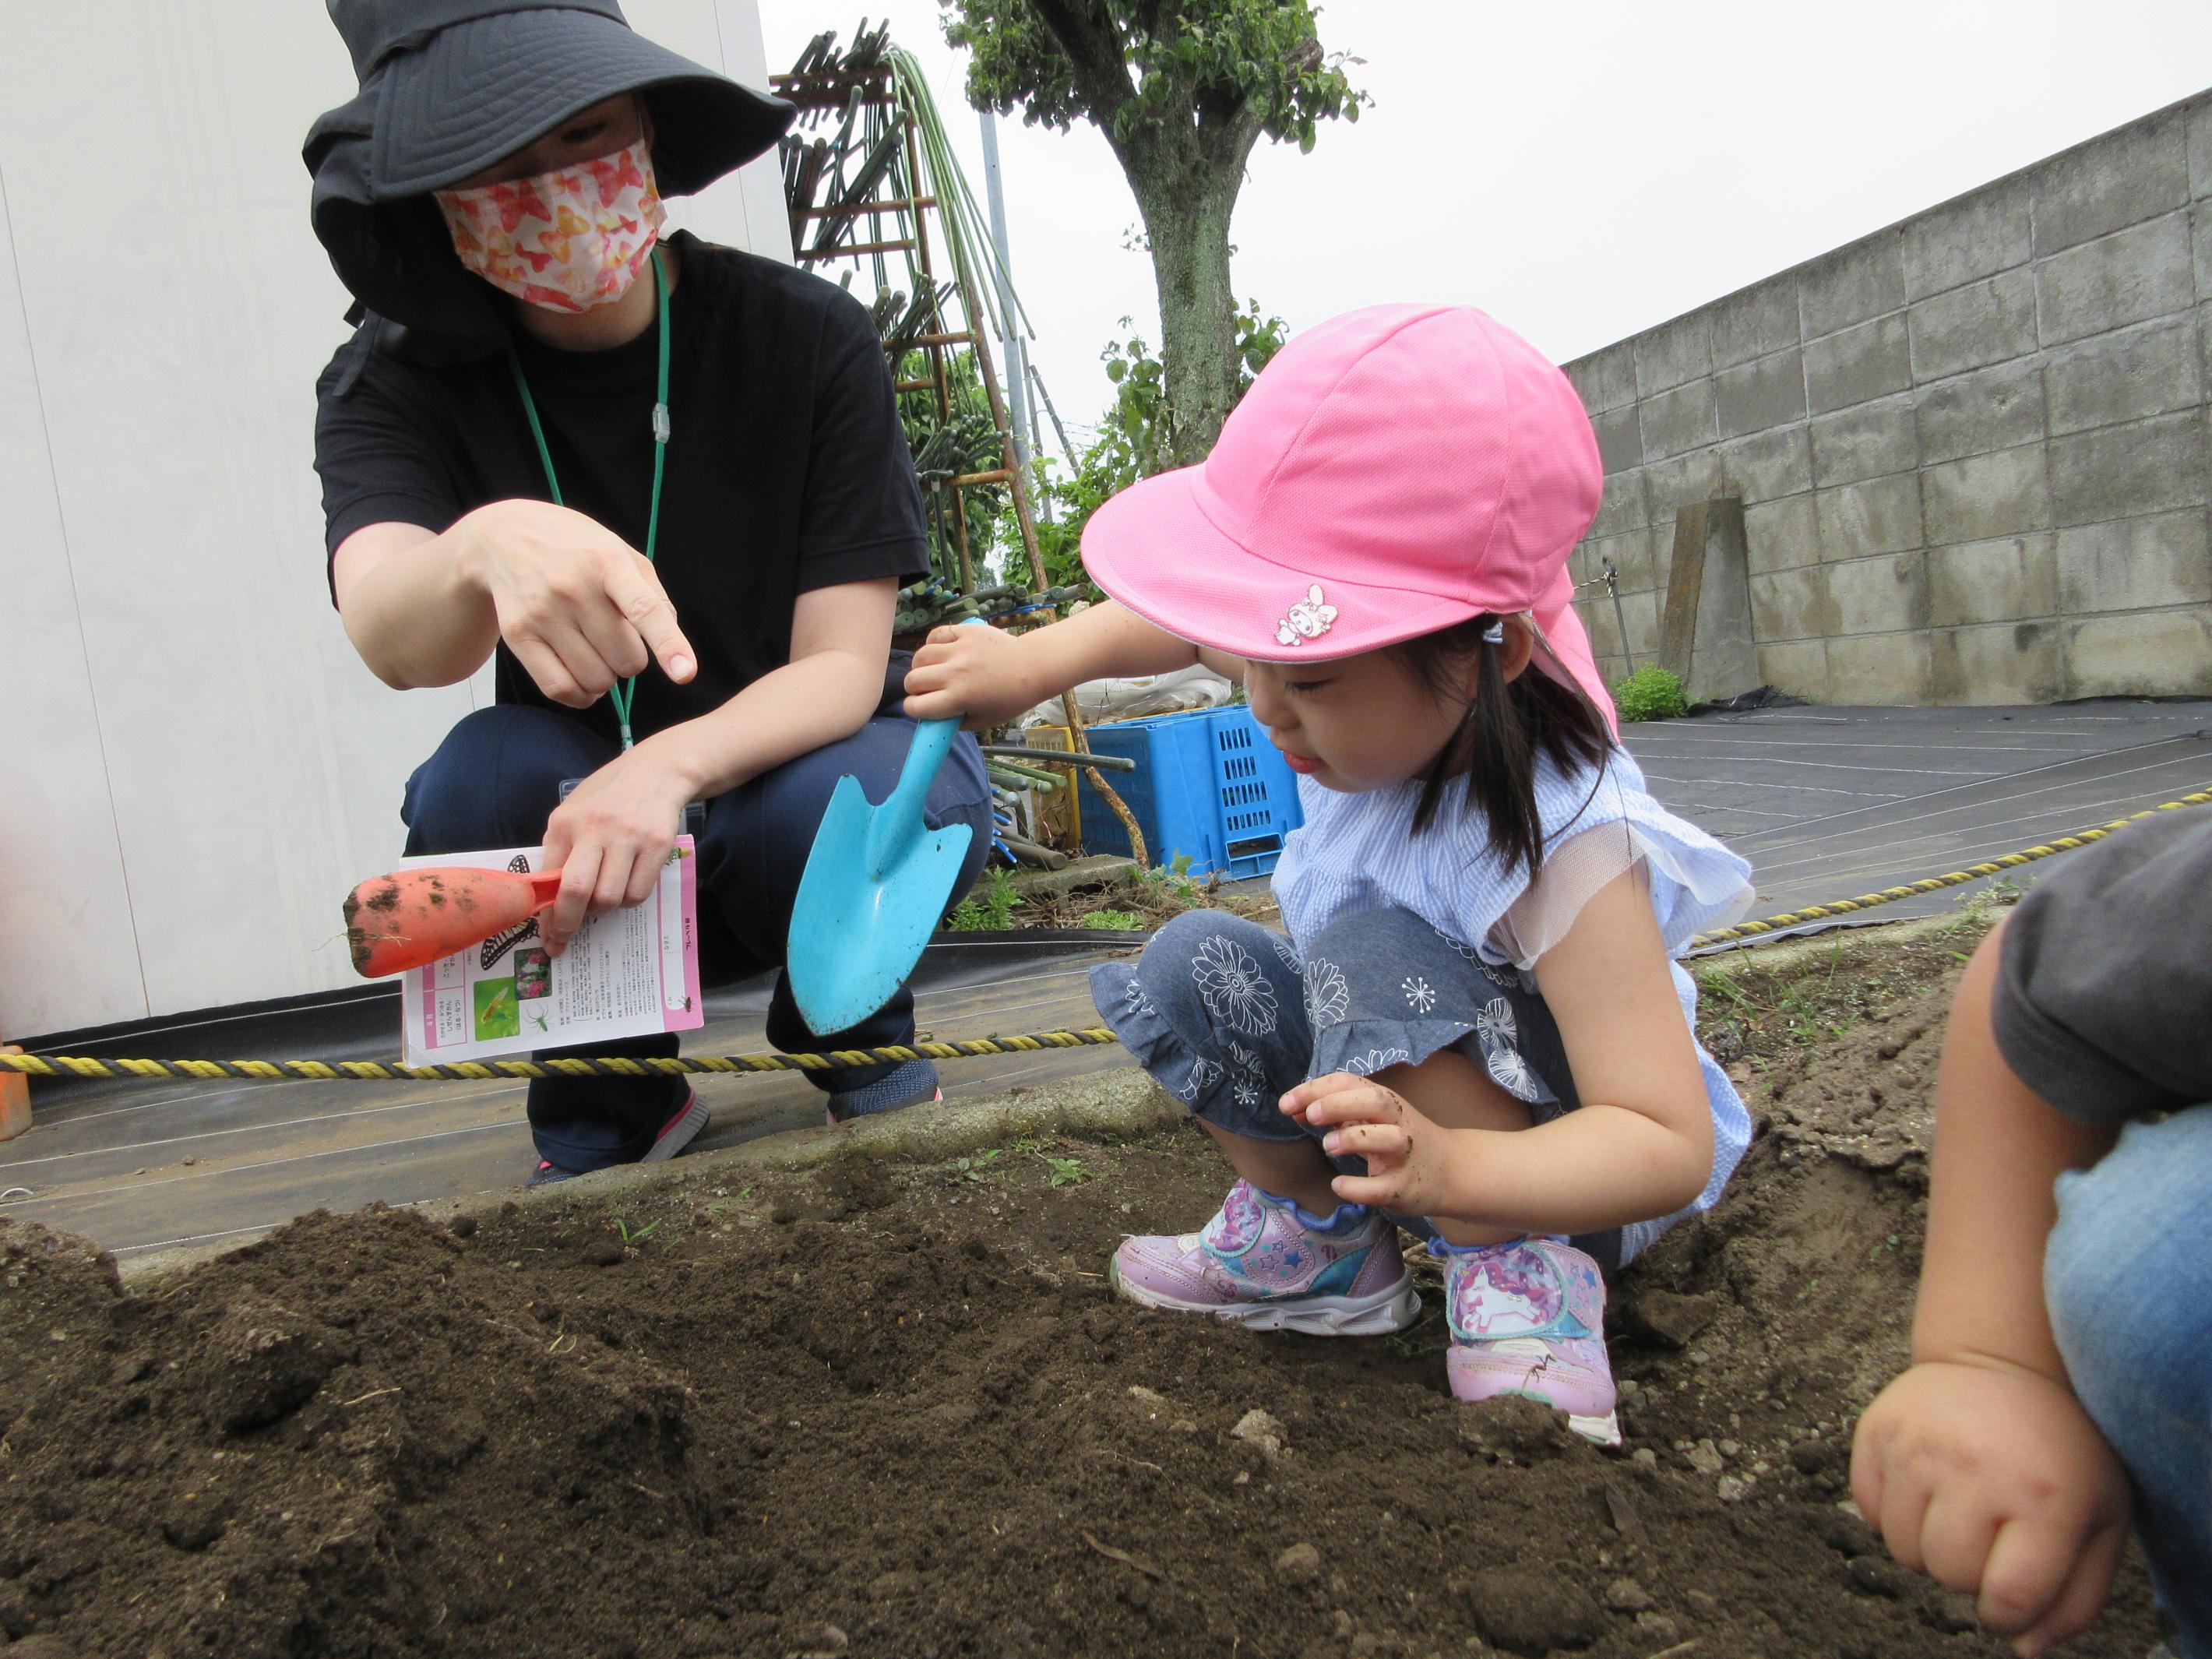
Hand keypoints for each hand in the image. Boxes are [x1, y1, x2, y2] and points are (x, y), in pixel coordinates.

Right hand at [460, 500, 696, 707]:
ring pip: (596, 680)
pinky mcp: (518, 635)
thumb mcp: (620, 552)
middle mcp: (573, 588)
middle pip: (625, 659)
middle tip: (617, 638)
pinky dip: (581, 696)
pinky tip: (583, 679)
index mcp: (607, 562)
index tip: (686, 674)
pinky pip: (560, 689)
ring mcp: (542, 613)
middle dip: (632, 659)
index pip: (644, 610)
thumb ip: (653, 595)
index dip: (669, 645)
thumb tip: (671, 643)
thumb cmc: (576, 549)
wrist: (502, 538)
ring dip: (607, 678)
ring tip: (598, 652)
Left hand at [537, 743, 695, 955]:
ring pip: (611, 898)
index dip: (547, 915)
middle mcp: (595, 828)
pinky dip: (630, 899)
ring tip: (606, 894)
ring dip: (605, 908)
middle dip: (569, 923)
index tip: (548, 939)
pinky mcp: (657, 844)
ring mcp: (629, 837)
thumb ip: (561, 849)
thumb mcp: (574, 813)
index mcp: (566, 823)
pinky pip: (639, 893)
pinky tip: (628, 883)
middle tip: (566, 938)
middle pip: (577, 891)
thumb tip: (550, 897)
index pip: (549, 878)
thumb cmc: (608, 798)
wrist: (656, 772)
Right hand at [902, 622, 1036, 729]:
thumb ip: (953, 720)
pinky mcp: (966, 631)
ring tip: (934, 669)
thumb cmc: (1008, 699)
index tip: (921, 707)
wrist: (1031, 668)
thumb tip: (929, 715)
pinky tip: (943, 651)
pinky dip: (934, 644)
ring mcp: (960, 649)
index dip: (914, 709)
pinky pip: (936, 635)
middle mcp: (955, 673)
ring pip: (920, 655)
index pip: (916, 706)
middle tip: (927, 689)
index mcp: (959, 698)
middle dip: (915, 689)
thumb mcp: (982, 721)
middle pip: (912, 680)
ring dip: (922, 666)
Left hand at [1282, 1072, 1458, 1215]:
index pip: (1349, 1083)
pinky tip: (1338, 1186)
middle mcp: (1398, 1122)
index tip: (1286, 1104)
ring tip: (1328, 1146)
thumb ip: (1337, 1113)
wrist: (1450, 1171)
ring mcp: (1405, 1155)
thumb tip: (1295, 1108)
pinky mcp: (1406, 1187)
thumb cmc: (1399, 1140)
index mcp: (1384, 1101)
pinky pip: (1382, 1187)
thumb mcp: (1371, 1120)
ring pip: (1386, 1138)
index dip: (1315, 1089)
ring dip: (1353, 1138)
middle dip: (1339, 1104)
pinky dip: (1358, 1187)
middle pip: (1374, 1101)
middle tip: (1311, 1115)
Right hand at [1851, 1360, 2131, 1655]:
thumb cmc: (2062, 1454)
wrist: (2006, 1361)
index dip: (2007, 1612)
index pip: (2008, 1599)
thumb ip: (2075, 1598)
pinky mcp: (1877, 1430)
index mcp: (2045, 1499)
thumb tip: (2023, 1650)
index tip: (2011, 1589)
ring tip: (1956, 1508)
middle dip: (1968, 1571)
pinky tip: (1925, 1484)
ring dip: (1929, 1545)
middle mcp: (1976, 1469)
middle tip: (1988, 1532)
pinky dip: (1893, 1513)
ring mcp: (1919, 1445)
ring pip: (1903, 1549)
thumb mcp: (2099, 1523)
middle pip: (1949, 1574)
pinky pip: (1868, 1510)